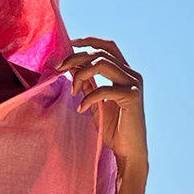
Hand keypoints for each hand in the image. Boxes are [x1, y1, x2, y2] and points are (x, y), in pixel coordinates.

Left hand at [55, 37, 147, 175]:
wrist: (128, 152)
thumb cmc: (113, 130)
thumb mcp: (95, 102)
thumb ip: (86, 83)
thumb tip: (70, 66)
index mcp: (125, 72)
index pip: (107, 46)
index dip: (88, 41)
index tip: (69, 44)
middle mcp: (132, 74)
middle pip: (101, 52)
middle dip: (76, 57)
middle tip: (59, 68)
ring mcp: (134, 84)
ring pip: (102, 64)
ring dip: (81, 74)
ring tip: (73, 91)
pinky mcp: (132, 97)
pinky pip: (104, 89)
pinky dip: (88, 98)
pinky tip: (81, 109)